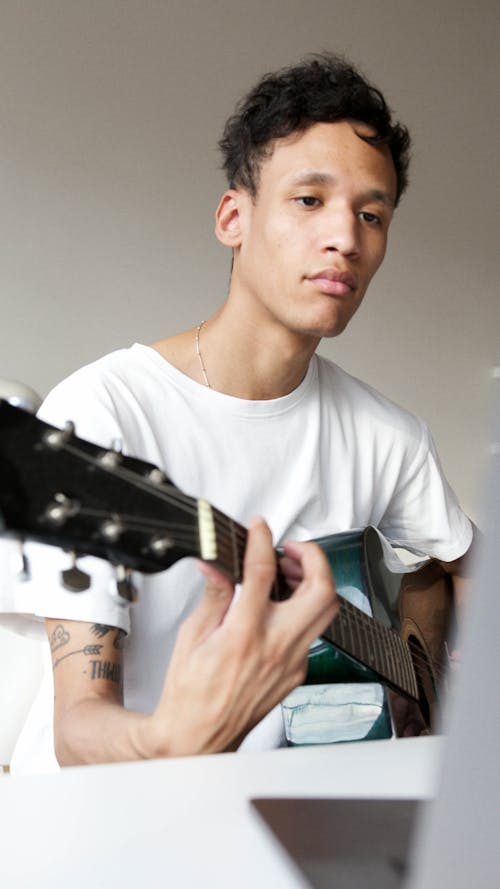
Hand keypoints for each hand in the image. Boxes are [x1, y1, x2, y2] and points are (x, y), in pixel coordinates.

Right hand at [147, 517, 337, 755]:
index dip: (263, 540)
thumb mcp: (192, 636)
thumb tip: (217, 566)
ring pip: (327, 612)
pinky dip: (303, 610)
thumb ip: (214, 595)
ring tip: (290, 572)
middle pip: (322, 590)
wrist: (197, 737)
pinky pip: (313, 633)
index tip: (260, 529)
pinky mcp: (297, 674)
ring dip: (315, 583)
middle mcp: (276, 648)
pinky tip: (282, 605)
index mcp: (245, 635)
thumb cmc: (190, 694)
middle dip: (314, 558)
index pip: (264, 572)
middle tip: (292, 548)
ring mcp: (292, 663)